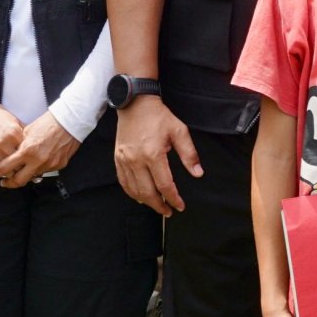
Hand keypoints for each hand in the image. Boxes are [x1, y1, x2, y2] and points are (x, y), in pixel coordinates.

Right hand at [0, 100, 24, 170]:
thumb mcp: (14, 121)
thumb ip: (23, 134)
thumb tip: (32, 147)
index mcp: (14, 133)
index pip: (26, 155)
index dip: (28, 159)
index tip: (28, 162)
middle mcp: (3, 142)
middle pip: (16, 165)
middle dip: (18, 168)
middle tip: (19, 167)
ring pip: (3, 170)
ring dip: (6, 170)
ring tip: (8, 168)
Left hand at [0, 113, 81, 187]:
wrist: (69, 122)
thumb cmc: (48, 123)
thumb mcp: (27, 132)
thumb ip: (18, 146)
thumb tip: (10, 156)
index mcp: (27, 151)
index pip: (6, 168)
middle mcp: (38, 161)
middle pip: (19, 181)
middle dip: (9, 183)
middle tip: (4, 182)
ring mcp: (49, 165)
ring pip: (33, 176)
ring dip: (27, 174)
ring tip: (24, 168)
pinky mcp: (59, 166)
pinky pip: (45, 171)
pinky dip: (40, 168)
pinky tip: (39, 160)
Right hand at [115, 93, 201, 215]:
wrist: (135, 104)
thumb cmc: (158, 117)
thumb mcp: (179, 131)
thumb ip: (189, 154)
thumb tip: (198, 173)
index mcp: (153, 154)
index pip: (164, 185)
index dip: (173, 198)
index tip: (180, 206)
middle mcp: (136, 160)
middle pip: (147, 192)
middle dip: (159, 205)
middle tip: (169, 212)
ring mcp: (125, 160)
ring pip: (134, 190)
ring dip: (146, 202)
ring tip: (157, 205)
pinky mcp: (118, 159)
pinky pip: (124, 182)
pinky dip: (132, 193)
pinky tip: (140, 196)